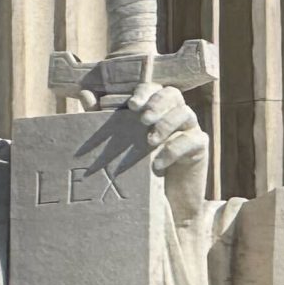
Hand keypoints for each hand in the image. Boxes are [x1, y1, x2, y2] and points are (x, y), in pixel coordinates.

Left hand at [83, 82, 208, 223]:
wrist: (162, 196)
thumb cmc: (136, 162)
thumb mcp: (117, 139)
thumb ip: (101, 116)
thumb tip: (84, 93)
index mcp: (155, 106)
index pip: (153, 88)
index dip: (145, 92)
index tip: (132, 105)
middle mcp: (173, 112)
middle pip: (173, 94)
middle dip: (158, 104)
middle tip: (143, 119)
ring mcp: (189, 128)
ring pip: (186, 113)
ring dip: (167, 124)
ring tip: (150, 141)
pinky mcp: (199, 147)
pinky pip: (193, 140)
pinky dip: (174, 149)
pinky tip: (157, 163)